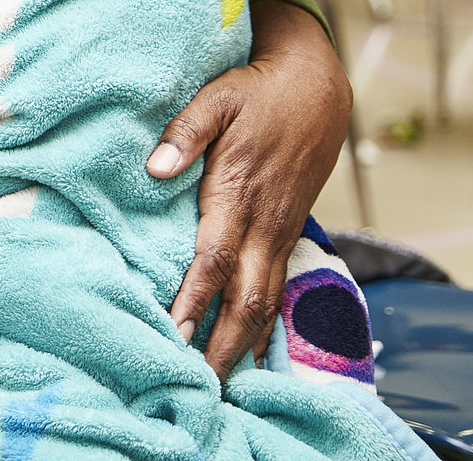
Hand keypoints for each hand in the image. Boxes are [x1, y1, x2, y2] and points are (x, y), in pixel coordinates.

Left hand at [147, 0, 348, 374]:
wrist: (317, 87)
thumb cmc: (257, 91)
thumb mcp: (217, 97)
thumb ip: (185, 132)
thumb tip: (155, 168)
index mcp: (238, 193)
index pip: (213, 259)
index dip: (195, 298)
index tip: (173, 332)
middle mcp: (263, 222)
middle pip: (245, 297)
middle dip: (221, 343)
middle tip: (198, 384)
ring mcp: (280, 230)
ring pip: (265, 300)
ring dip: (242, 342)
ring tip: (220, 382)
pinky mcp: (288, 229)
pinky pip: (277, 286)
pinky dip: (263, 322)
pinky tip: (249, 349)